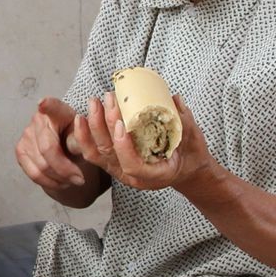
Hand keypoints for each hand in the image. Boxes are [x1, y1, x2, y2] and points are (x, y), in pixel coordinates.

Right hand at [16, 97, 100, 204]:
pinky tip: (60, 182)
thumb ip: (81, 141)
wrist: (64, 142)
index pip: (52, 107)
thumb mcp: (86, 137)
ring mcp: (26, 135)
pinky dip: (49, 182)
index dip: (47, 105)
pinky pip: (33, 173)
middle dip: (65, 169)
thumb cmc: (77, 136)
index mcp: (59, 111)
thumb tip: (75, 147)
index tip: (43, 103)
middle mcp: (38, 119)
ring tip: (73, 180)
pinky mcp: (20, 150)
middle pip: (48, 150)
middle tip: (81, 179)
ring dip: (59, 179)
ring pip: (41, 166)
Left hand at [72, 92, 221, 196]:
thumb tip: (174, 99)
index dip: (124, 146)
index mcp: (155, 175)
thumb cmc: (190, 155)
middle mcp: (133, 177)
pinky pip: (94, 153)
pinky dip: (85, 136)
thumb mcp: (194, 139)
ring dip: (92, 127)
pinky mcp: (113, 163)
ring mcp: (120, 171)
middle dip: (106, 124)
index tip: (121, 124)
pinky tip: (81, 118)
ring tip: (94, 102)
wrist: (185, 170)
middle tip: (108, 99)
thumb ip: (184, 121)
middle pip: (111, 154)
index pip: (133, 165)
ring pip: (98, 153)